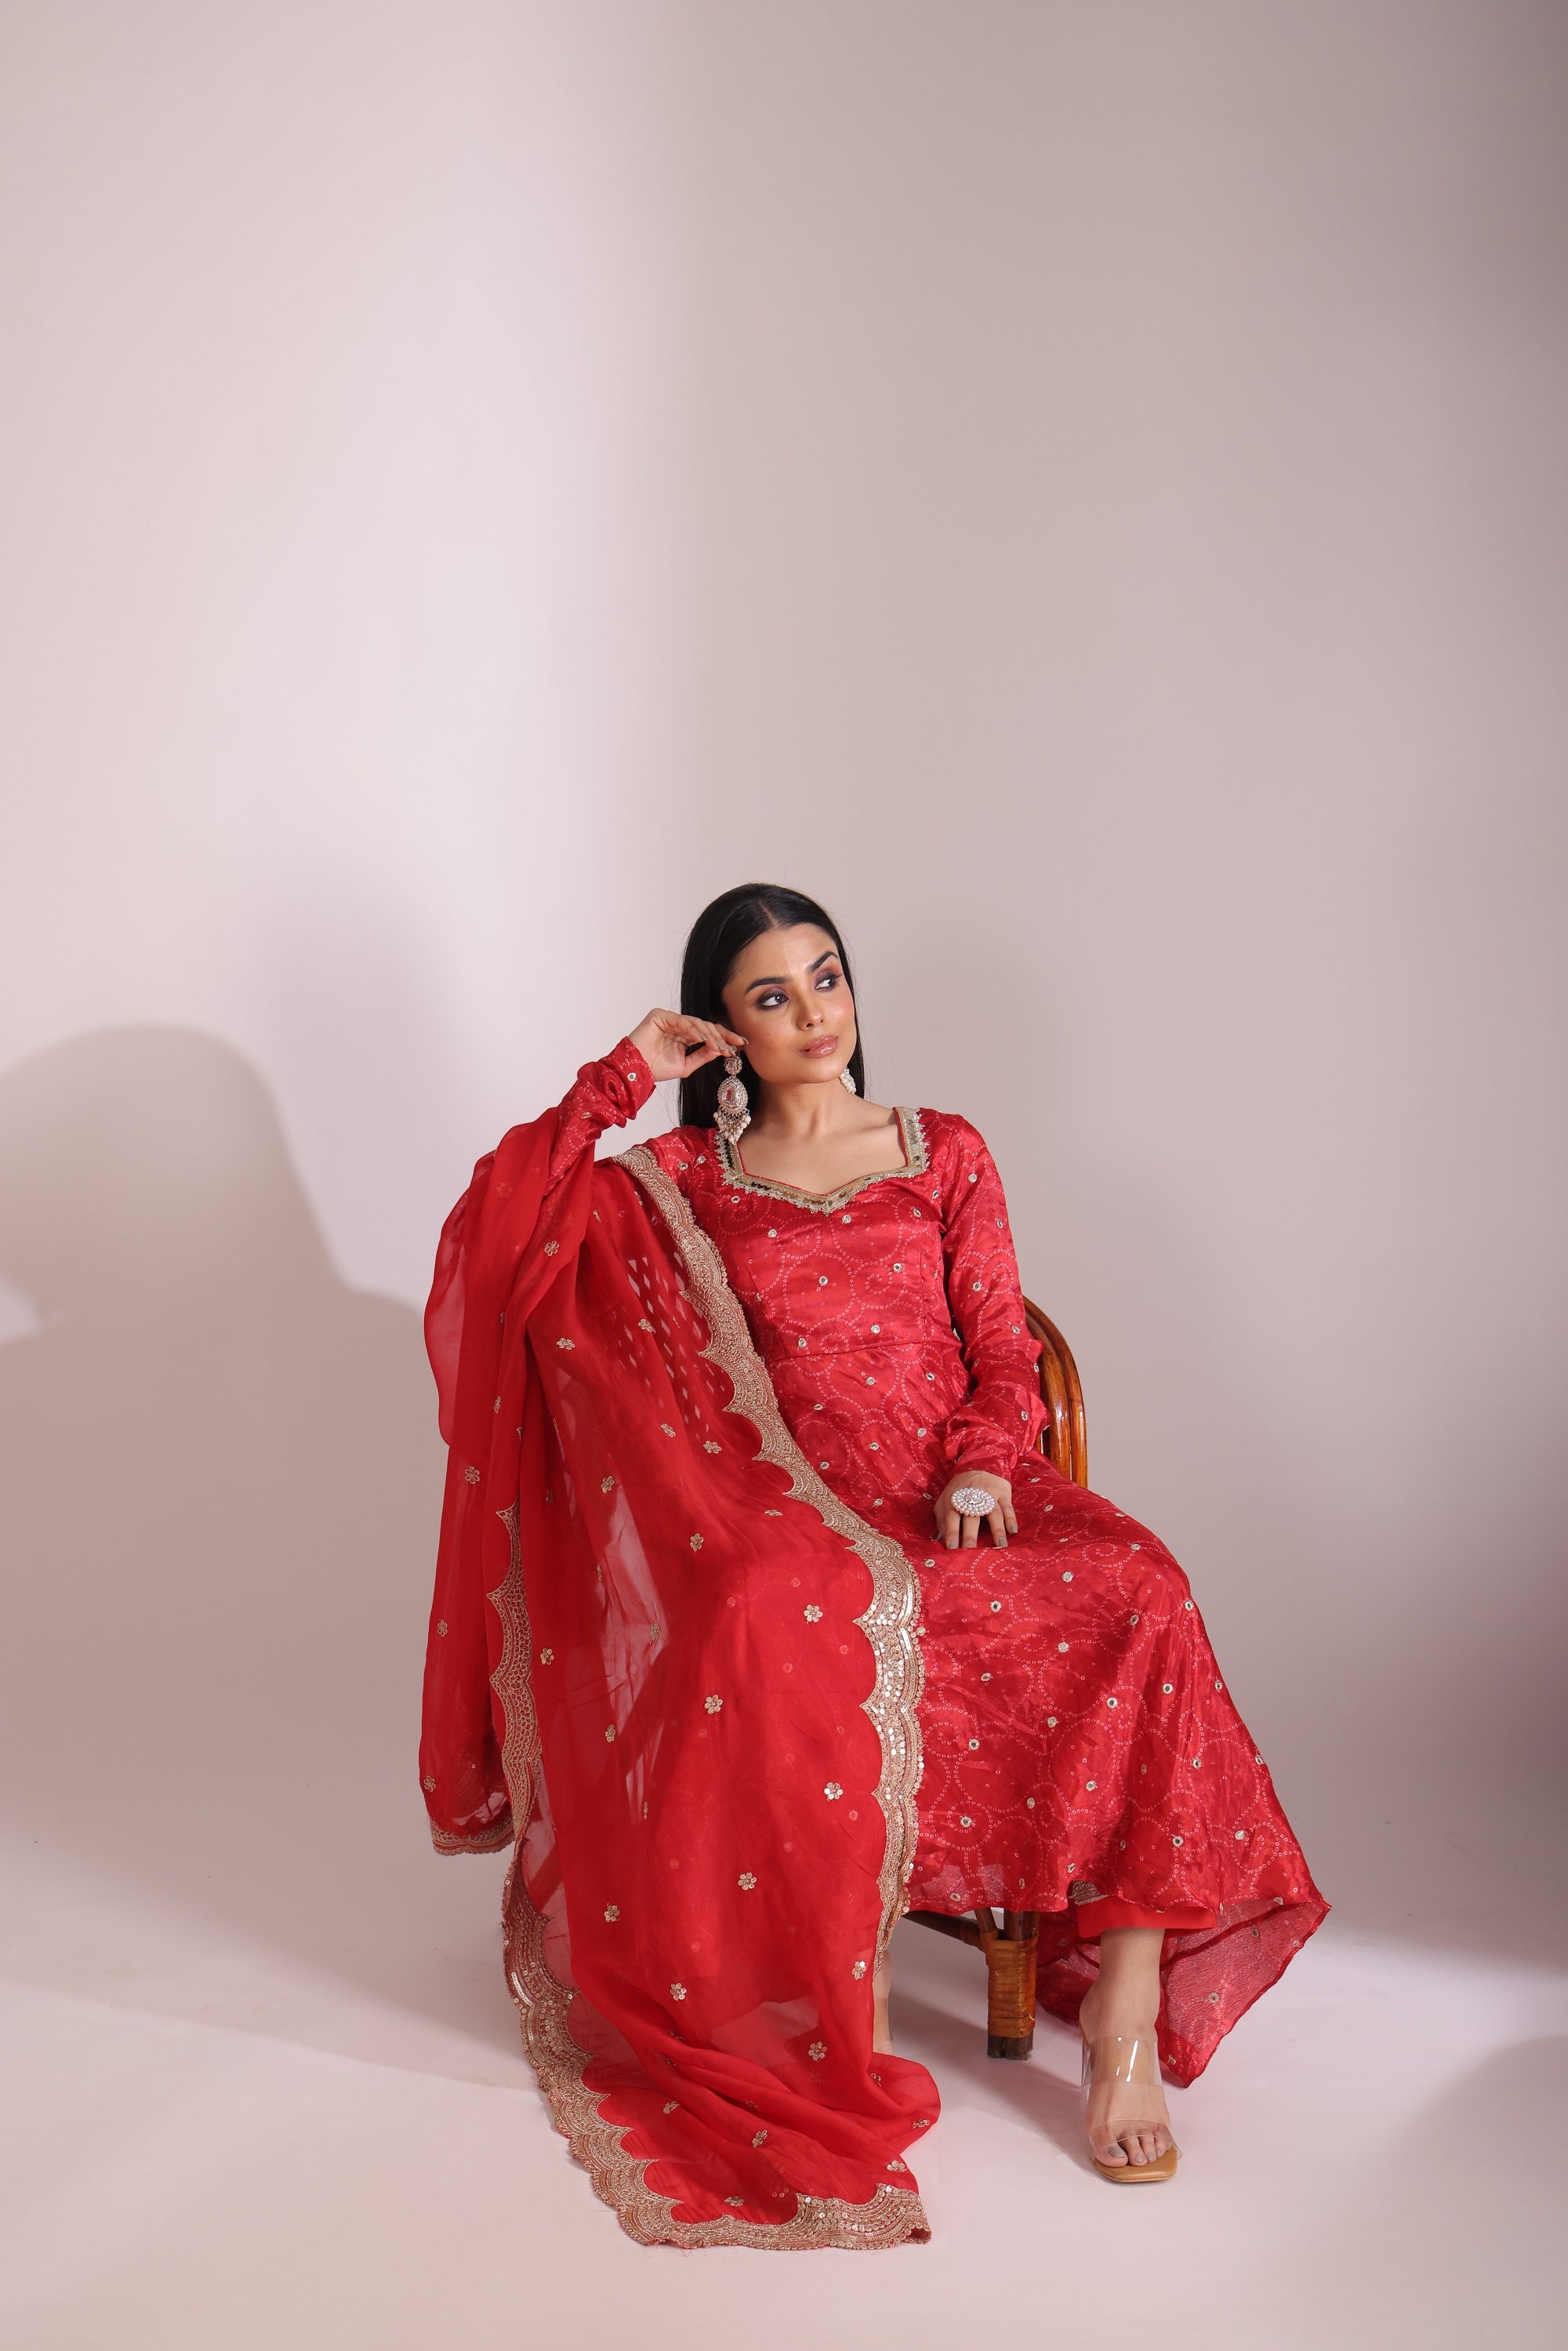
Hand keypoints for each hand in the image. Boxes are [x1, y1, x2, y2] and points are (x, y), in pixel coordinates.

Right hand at [629, 1009, 747, 1085]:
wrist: (636, 1072)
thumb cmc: (656, 1069)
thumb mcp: (686, 1065)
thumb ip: (703, 1056)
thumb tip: (722, 1049)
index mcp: (686, 1036)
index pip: (709, 1034)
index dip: (725, 1038)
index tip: (740, 1045)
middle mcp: (679, 1026)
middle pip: (706, 1026)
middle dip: (722, 1035)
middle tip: (734, 1045)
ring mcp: (669, 1019)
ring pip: (695, 1023)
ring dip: (709, 1035)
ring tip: (718, 1046)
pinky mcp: (660, 1016)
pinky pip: (680, 1021)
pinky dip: (692, 1029)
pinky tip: (701, 1039)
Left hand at [934, 1471, 1016, 1550]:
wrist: (980, 1465)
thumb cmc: (960, 1489)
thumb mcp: (945, 1499)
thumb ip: (941, 1519)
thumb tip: (939, 1540)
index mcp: (955, 1500)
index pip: (951, 1517)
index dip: (951, 1532)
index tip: (952, 1548)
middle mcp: (971, 1497)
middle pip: (971, 1517)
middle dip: (971, 1534)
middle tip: (971, 1551)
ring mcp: (989, 1495)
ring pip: (993, 1513)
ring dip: (997, 1529)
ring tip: (1000, 1546)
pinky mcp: (1003, 1493)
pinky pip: (1008, 1507)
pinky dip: (1011, 1519)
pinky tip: (1013, 1531)